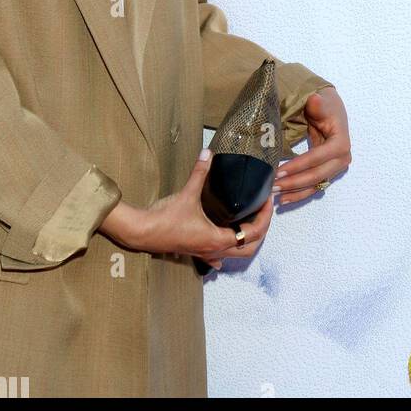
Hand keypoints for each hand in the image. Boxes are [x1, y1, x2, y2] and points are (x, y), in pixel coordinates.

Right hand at [100, 151, 273, 268]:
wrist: (142, 233)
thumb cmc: (165, 218)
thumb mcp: (187, 194)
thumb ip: (200, 173)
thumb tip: (208, 153)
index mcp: (217, 239)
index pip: (252, 233)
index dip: (265, 217)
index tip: (268, 201)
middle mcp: (214, 250)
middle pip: (249, 248)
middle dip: (261, 231)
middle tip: (264, 211)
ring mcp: (204, 253)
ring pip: (235, 254)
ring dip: (247, 240)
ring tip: (250, 221)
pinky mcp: (195, 251)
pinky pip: (217, 257)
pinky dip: (226, 251)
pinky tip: (224, 245)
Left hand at [274, 85, 350, 206]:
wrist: (332, 111)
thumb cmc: (326, 106)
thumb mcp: (322, 102)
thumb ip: (318, 104)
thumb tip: (315, 100)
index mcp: (340, 143)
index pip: (317, 157)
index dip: (298, 165)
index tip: (278, 171)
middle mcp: (341, 159)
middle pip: (316, 175)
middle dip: (294, 182)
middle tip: (273, 186)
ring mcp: (336, 168)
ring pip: (314, 185)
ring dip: (295, 192)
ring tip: (275, 195)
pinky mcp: (328, 173)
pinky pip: (314, 187)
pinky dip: (299, 194)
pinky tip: (284, 199)